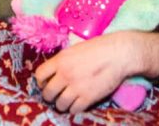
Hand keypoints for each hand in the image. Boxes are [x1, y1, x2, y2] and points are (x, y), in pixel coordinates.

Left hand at [34, 31, 158, 113]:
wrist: (119, 54)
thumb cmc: (99, 48)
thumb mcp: (76, 48)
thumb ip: (63, 60)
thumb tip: (55, 70)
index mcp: (60, 60)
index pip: (39, 75)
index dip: (41, 81)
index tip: (46, 83)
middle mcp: (65, 74)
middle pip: (47, 93)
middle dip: (50, 96)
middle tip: (56, 95)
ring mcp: (76, 87)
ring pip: (60, 104)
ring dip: (62, 104)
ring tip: (67, 101)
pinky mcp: (89, 98)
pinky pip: (75, 109)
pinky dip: (75, 109)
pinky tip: (78, 104)